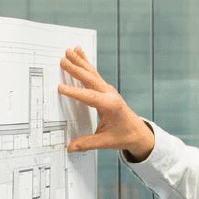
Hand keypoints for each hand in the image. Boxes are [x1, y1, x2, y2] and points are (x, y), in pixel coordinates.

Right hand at [56, 46, 154, 160]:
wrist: (139, 133)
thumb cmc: (124, 136)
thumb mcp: (106, 142)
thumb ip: (87, 144)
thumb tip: (69, 147)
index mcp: (110, 106)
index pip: (89, 97)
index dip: (74, 93)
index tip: (60, 88)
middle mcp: (110, 95)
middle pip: (90, 79)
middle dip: (76, 69)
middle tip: (62, 60)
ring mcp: (109, 90)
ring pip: (92, 73)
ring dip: (80, 62)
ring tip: (69, 51)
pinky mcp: (107, 90)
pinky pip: (94, 74)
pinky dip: (86, 63)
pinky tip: (79, 53)